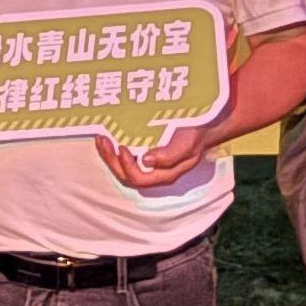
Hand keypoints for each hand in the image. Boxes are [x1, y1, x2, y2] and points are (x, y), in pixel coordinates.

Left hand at [93, 118, 214, 193]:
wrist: (204, 127)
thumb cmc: (196, 135)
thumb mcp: (188, 144)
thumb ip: (170, 155)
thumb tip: (147, 160)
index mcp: (164, 175)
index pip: (139, 178)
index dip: (126, 165)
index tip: (122, 146)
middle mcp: (154, 174)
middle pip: (126, 176)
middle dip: (111, 160)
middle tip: (103, 140)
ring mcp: (148, 166)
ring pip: (123, 169)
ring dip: (109, 155)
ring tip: (101, 138)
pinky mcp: (145, 155)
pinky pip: (125, 159)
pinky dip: (114, 149)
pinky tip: (108, 135)